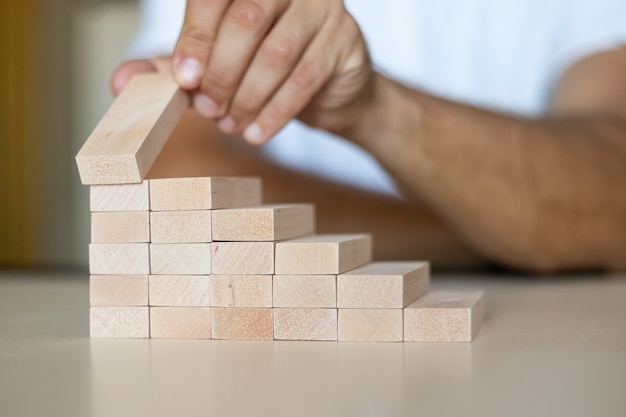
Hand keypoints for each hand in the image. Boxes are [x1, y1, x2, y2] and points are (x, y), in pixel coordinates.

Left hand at [172, 0, 371, 143]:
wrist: (328, 92)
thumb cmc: (266, 72)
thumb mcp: (214, 67)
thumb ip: (171, 69)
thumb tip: (121, 82)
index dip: (196, 38)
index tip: (184, 80)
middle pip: (246, 22)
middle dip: (222, 74)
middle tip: (209, 111)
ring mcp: (322, 7)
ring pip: (277, 53)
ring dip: (248, 97)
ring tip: (231, 125)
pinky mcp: (344, 39)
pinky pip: (305, 78)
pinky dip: (275, 112)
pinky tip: (256, 133)